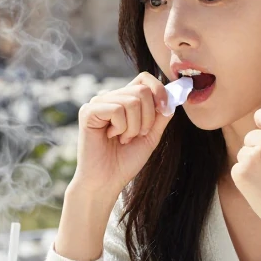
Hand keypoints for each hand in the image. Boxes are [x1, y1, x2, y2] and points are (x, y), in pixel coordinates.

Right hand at [72, 72, 175, 197]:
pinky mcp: (88, 111)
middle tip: (136, 135)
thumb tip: (172, 97)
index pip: (144, 78)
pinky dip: (121, 127)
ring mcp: (98, 103)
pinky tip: (110, 137)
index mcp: (124, 100)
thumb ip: (161, 116)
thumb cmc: (125, 161)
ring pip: (131, 101)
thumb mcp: (151, 136)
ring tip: (122, 139)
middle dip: (148, 117)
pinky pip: (117, 109)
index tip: (165, 109)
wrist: (107, 181)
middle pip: (142, 90)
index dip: (159, 90)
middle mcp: (110, 97)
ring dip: (134, 127)